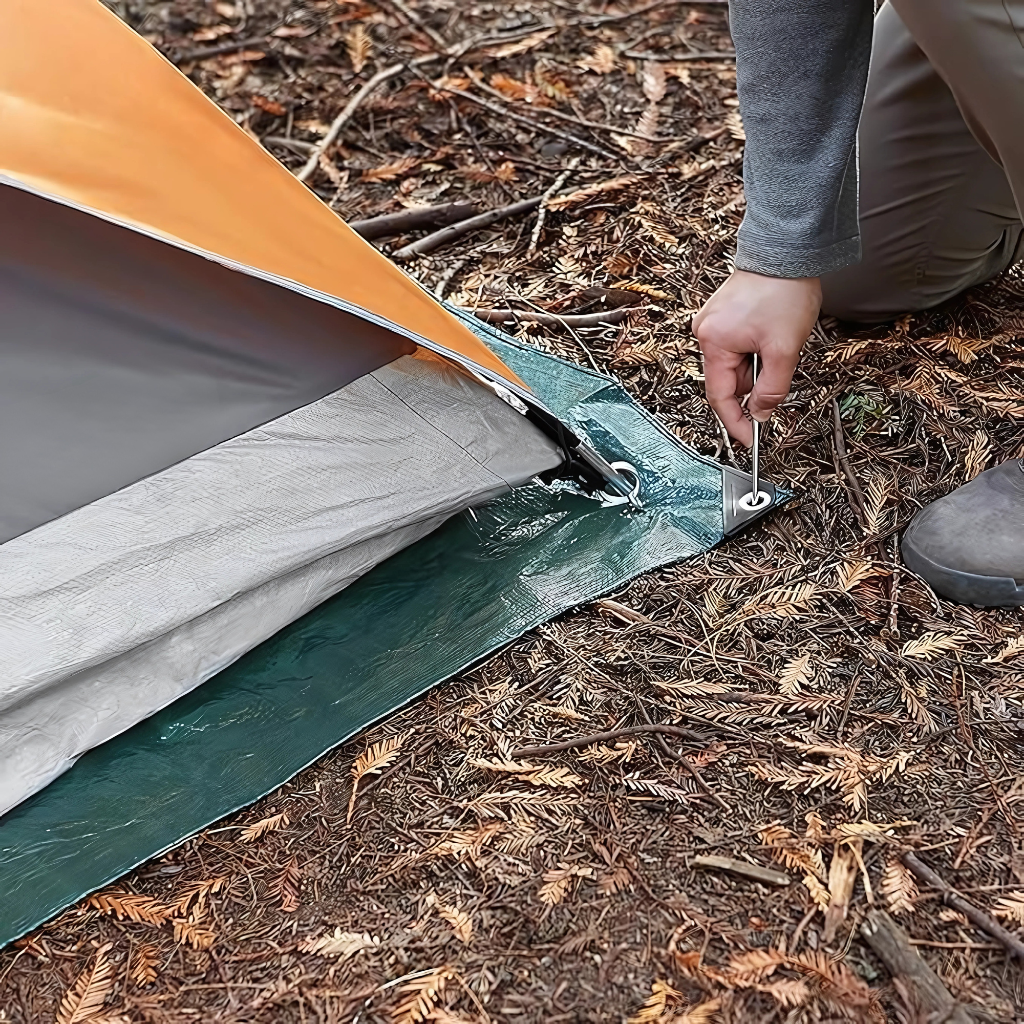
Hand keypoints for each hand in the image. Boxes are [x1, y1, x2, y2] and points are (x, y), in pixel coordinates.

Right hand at [692, 270, 820, 446]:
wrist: (788, 251)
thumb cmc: (783, 290)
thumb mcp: (784, 350)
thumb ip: (772, 389)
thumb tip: (761, 413)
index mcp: (713, 342)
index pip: (720, 397)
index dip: (735, 422)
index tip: (748, 440)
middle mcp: (706, 332)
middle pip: (728, 380)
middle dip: (754, 384)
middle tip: (779, 369)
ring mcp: (713, 322)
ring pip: (735, 364)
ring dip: (757, 365)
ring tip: (777, 342)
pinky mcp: (723, 315)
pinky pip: (736, 347)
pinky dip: (754, 351)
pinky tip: (770, 335)